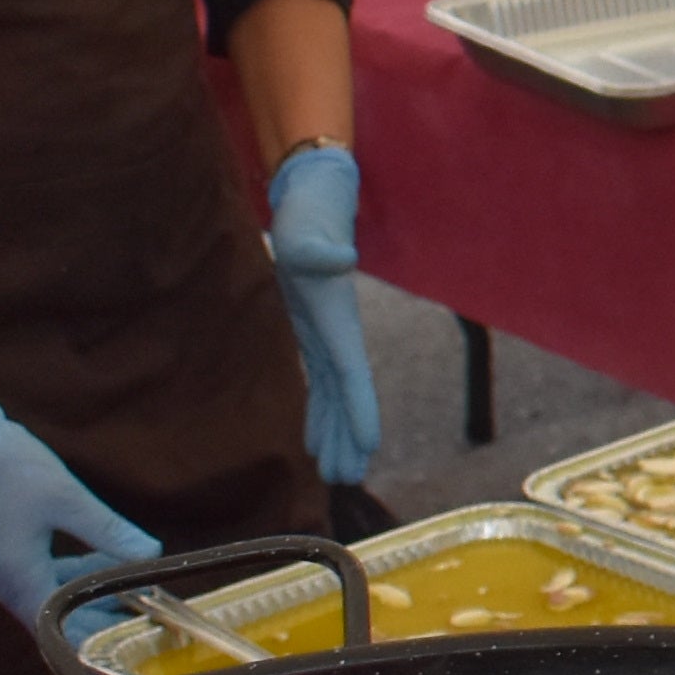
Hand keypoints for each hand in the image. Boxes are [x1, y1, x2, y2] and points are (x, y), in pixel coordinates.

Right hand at [0, 359, 157, 647]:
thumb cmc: (9, 465)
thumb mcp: (68, 497)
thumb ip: (109, 531)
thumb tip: (149, 553)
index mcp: (14, 574)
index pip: (56, 626)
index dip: (91, 634)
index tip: (123, 635)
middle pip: (48, 617)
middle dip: (89, 617)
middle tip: (131, 613)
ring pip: (39, 597)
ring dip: (76, 594)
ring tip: (120, 589)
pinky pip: (28, 579)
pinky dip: (59, 576)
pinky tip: (91, 561)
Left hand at [268, 142, 378, 490]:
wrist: (311, 196)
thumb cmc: (310, 213)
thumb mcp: (310, 228)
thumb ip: (320, 244)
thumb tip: (333, 258)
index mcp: (337, 318)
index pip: (353, 373)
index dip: (360, 410)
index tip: (368, 448)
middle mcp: (335, 333)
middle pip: (346, 395)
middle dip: (349, 436)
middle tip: (345, 478)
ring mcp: (322, 334)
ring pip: (331, 394)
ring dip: (334, 430)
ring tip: (333, 470)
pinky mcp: (307, 330)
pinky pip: (315, 380)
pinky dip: (317, 411)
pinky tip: (311, 435)